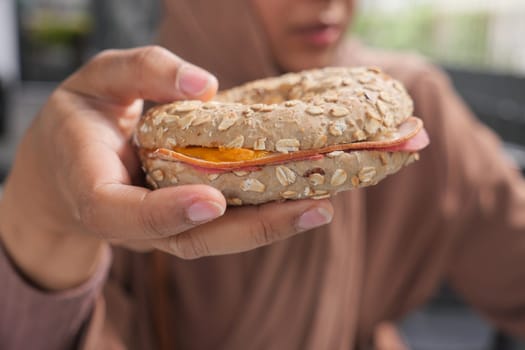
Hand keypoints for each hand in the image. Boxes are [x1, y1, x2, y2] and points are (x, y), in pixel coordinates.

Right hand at [0, 46, 332, 289]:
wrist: (64, 165)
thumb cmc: (79, 119)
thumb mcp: (97, 80)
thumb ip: (141, 72)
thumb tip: (204, 83)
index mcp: (93, 192)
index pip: (121, 214)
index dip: (164, 213)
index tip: (211, 200)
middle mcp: (131, 224)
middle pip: (188, 240)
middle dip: (251, 229)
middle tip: (311, 209)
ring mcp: (160, 230)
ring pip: (213, 240)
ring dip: (268, 227)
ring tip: (319, 206)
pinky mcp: (182, 223)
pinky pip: (221, 226)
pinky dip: (260, 215)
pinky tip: (299, 198)